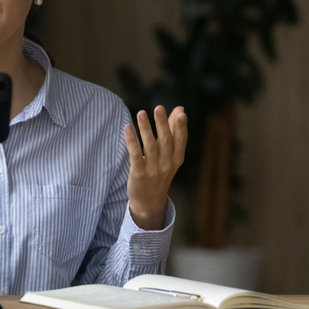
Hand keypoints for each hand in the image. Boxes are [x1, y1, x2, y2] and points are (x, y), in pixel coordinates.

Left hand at [124, 106, 186, 229]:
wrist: (149, 201)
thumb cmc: (159, 172)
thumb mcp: (170, 154)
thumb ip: (173, 131)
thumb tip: (179, 109)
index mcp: (176, 158)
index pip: (180, 141)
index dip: (181, 128)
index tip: (181, 114)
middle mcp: (167, 164)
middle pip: (166, 141)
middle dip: (163, 124)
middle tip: (159, 108)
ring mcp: (153, 169)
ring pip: (150, 146)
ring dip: (146, 129)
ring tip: (141, 113)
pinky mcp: (139, 173)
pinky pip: (135, 154)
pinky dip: (131, 141)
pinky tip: (127, 128)